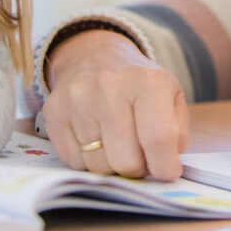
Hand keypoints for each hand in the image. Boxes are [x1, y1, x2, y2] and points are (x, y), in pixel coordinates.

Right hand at [42, 29, 189, 180]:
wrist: (94, 58)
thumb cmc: (139, 83)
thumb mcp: (171, 96)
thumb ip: (177, 131)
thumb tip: (168, 166)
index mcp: (149, 82)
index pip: (158, 138)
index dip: (165, 165)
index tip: (168, 173)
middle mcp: (110, 88)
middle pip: (126, 159)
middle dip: (138, 169)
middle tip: (143, 160)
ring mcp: (78, 101)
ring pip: (99, 165)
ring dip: (113, 166)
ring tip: (120, 146)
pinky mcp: (54, 114)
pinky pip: (74, 162)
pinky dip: (90, 161)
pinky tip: (98, 141)